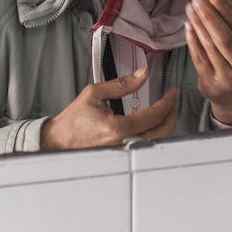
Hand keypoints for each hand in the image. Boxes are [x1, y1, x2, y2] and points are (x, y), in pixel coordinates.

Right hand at [39, 68, 179, 149]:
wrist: (59, 141)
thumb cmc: (73, 121)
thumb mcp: (95, 94)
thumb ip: (122, 84)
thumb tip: (142, 74)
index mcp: (117, 129)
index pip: (153, 115)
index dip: (167, 103)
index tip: (173, 94)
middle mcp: (123, 144)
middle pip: (161, 132)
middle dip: (172, 116)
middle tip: (173, 103)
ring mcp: (123, 153)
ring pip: (156, 142)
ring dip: (166, 126)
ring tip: (166, 113)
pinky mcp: (122, 157)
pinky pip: (146, 147)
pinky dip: (155, 135)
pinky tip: (154, 126)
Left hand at [185, 0, 231, 124]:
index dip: (225, 9)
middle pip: (224, 38)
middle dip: (209, 16)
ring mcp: (227, 80)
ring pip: (209, 47)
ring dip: (198, 24)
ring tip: (191, 8)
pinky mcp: (210, 85)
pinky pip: (198, 58)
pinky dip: (192, 40)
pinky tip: (188, 26)